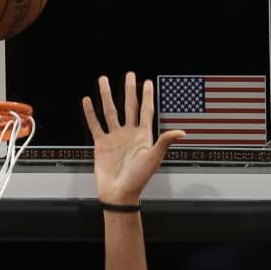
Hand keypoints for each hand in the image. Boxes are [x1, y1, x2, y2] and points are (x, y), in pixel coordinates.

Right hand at [82, 72, 185, 204]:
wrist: (119, 194)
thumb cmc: (138, 179)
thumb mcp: (154, 158)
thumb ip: (165, 142)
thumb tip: (182, 132)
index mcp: (143, 136)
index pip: (145, 111)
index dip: (146, 96)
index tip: (147, 82)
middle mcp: (129, 134)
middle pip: (129, 106)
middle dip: (129, 90)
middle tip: (129, 75)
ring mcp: (114, 138)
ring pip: (110, 111)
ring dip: (107, 96)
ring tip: (103, 80)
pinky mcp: (101, 144)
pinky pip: (95, 125)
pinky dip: (90, 113)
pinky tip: (88, 101)